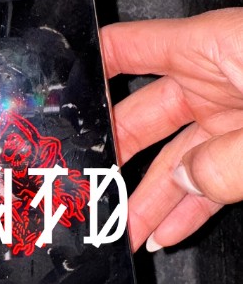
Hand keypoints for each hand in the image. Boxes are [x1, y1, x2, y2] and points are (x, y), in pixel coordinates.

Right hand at [102, 9, 242, 250]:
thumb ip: (228, 159)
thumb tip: (185, 182)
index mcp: (213, 50)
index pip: (125, 51)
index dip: (85, 71)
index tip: (56, 100)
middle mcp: (214, 80)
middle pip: (140, 122)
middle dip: (113, 163)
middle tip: (91, 193)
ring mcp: (230, 118)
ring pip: (172, 163)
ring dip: (149, 201)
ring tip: (126, 233)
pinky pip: (205, 182)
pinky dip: (187, 209)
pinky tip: (168, 231)